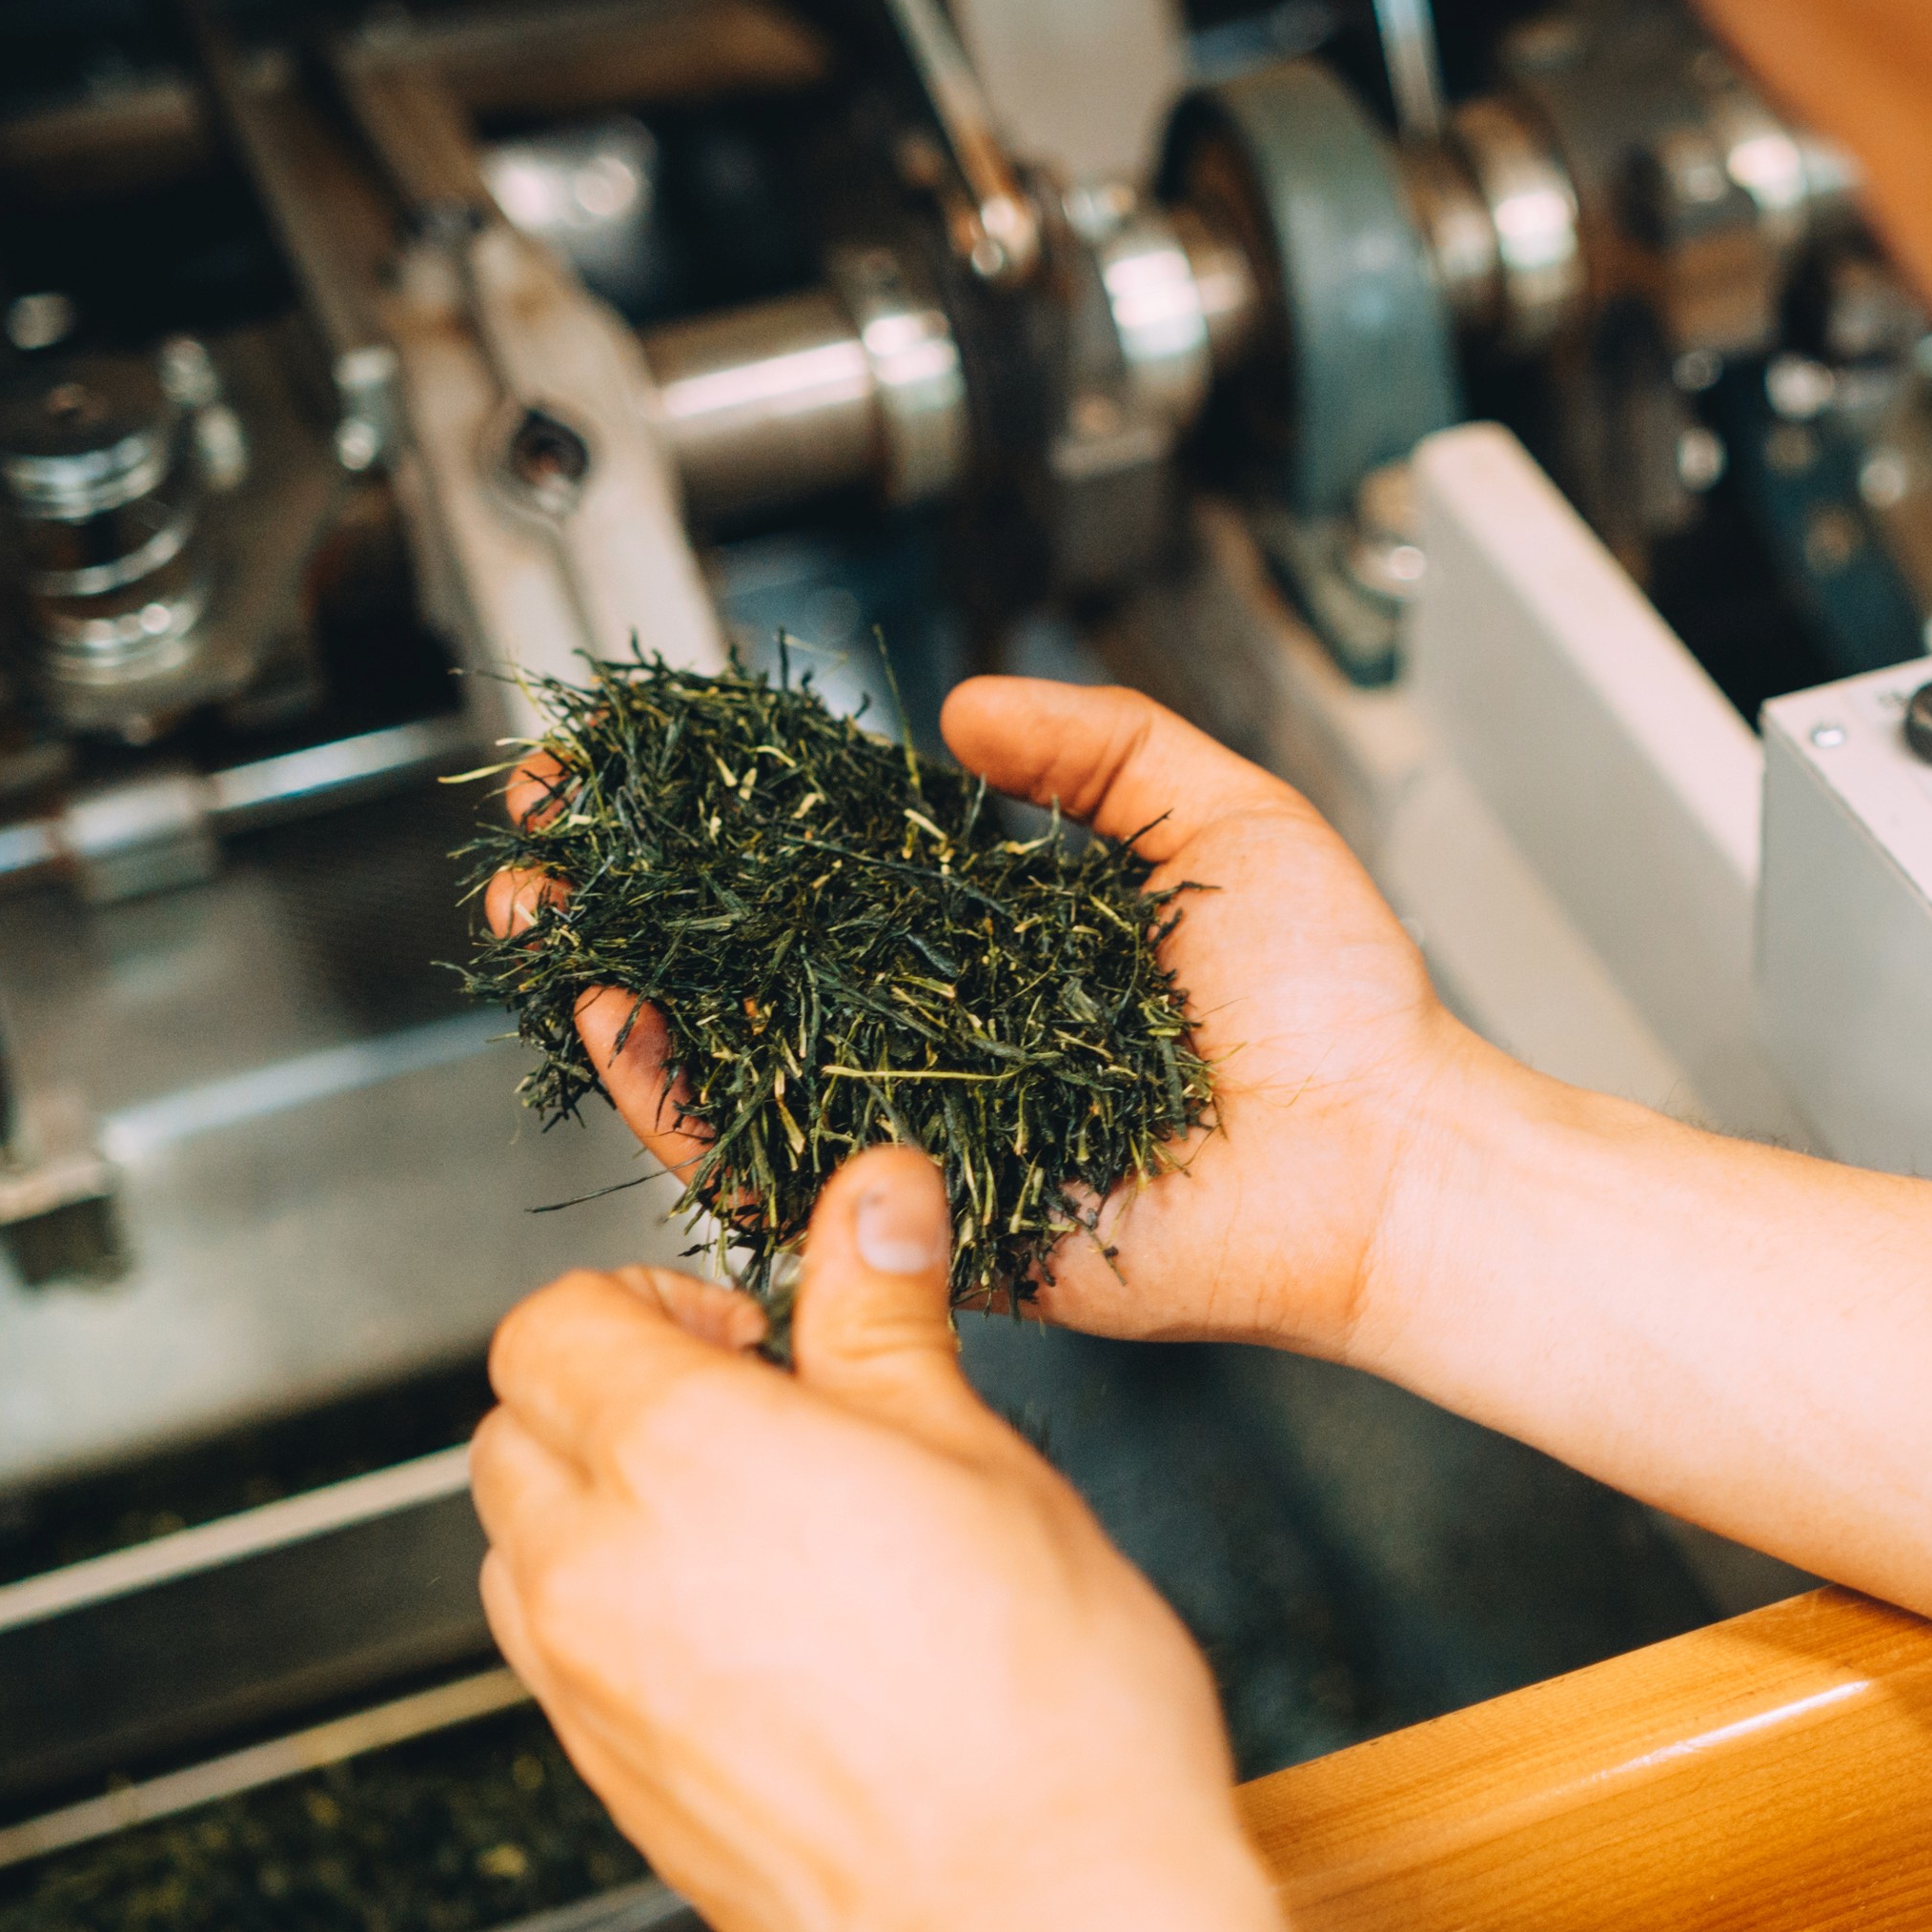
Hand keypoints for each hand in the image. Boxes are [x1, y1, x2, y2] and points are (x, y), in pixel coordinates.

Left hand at [470, 1142, 1268, 1931]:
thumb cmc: (1045, 1709)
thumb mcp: (980, 1461)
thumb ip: (884, 1321)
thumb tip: (870, 1198)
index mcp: (677, 1457)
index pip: (553, 1325)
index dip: (646, 1305)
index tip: (750, 1335)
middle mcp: (596, 1576)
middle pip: (510, 1437)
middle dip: (607, 1403)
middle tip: (762, 1422)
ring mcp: (593, 1703)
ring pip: (523, 1560)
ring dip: (602, 1518)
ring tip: (764, 1537)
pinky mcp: (621, 1802)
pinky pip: (571, 1675)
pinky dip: (626, 1630)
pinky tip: (769, 1650)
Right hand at [481, 677, 1511, 1362]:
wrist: (1392, 1149)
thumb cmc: (1340, 1004)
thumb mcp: (1218, 819)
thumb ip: (1097, 749)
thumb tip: (959, 710)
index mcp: (995, 949)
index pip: (818, 874)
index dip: (714, 821)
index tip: (628, 761)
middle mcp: (942, 1040)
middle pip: (744, 970)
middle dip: (626, 906)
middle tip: (539, 845)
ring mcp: (929, 1133)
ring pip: (735, 1073)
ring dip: (622, 1000)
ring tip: (545, 925)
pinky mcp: (933, 1221)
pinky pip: (786, 1181)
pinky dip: (692, 1113)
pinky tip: (628, 1034)